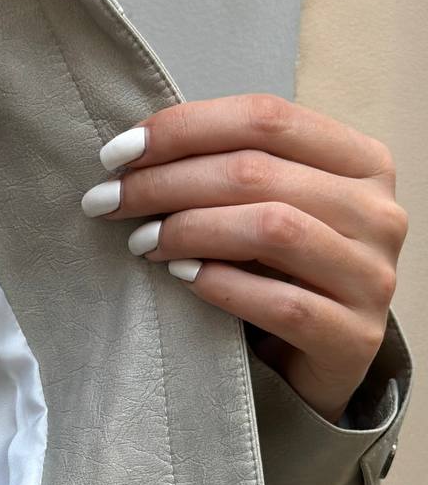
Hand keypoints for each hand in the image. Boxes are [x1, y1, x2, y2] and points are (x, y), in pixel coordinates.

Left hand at [81, 94, 408, 422]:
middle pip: (259, 171)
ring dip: (189, 229)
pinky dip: (221, 285)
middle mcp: (378, 212)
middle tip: (107, 201)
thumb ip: (228, 173)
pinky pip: (283, 303)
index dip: (185, 127)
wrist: (316, 366)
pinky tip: (179, 278)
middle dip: (167, 182)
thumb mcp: (266, 210)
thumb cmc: (280, 277)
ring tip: (139, 242)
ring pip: (273, 229)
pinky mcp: (356, 338)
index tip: (118, 153)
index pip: (267, 118)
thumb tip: (132, 154)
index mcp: (361, 162)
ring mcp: (374, 277)